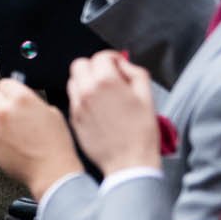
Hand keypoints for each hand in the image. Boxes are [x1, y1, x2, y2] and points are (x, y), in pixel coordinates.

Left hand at [0, 78, 82, 197]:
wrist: (53, 172)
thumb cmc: (56, 145)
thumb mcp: (51, 113)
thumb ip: (33, 102)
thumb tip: (23, 99)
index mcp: (22, 99)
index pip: (4, 83)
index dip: (10, 90)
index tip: (11, 95)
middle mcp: (5, 110)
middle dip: (1, 102)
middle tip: (9, 111)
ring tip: (7, 126)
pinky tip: (1, 135)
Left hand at [65, 50, 164, 172]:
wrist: (129, 162)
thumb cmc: (141, 134)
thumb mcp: (147, 97)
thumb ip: (136, 73)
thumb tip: (124, 64)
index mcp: (106, 82)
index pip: (101, 56)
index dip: (112, 59)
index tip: (118, 65)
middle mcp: (87, 90)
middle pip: (81, 64)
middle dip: (94, 67)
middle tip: (108, 77)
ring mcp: (78, 105)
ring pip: (73, 81)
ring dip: (86, 81)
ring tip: (102, 93)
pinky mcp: (74, 119)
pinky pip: (73, 99)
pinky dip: (82, 98)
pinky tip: (97, 109)